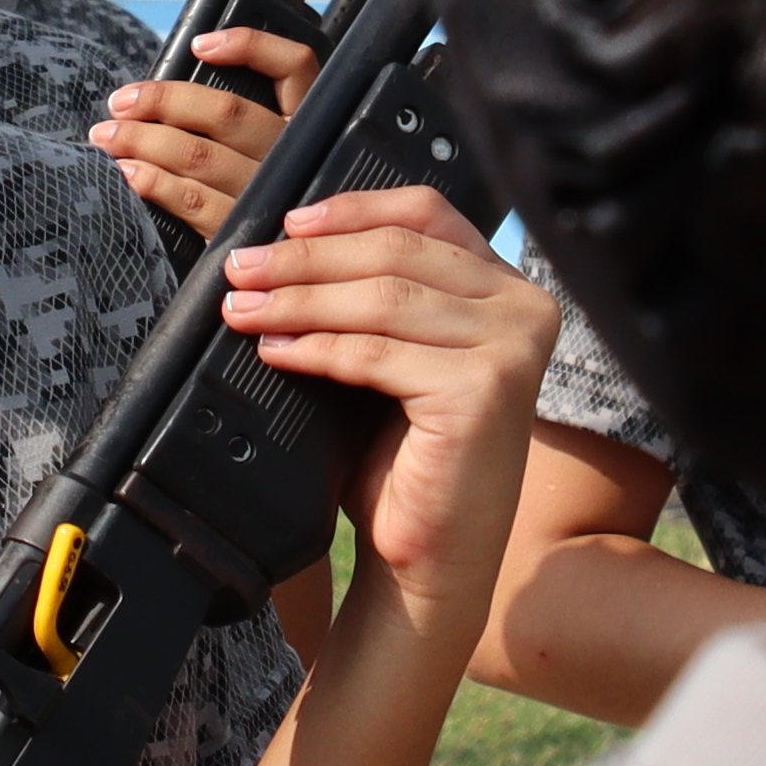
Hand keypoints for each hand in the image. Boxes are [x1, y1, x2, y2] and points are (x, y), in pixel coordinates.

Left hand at [89, 27, 316, 237]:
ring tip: (106, 138)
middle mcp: (294, 158)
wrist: (285, 279)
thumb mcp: (269, 155)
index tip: (200, 46)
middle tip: (119, 103)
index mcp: (305, 127)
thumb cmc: (261, 204)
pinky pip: (193, 202)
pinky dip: (154, 183)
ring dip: (143, 141)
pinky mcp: (247, 234)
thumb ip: (241, 125)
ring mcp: (274, 198)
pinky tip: (128, 175)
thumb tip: (164, 99)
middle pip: (226, 112)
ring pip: (200, 155)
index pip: (294, 67)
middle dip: (162, 102)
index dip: (250, 47)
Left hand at [220, 183, 557, 658]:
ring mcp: (512, 347)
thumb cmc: (408, 458)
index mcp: (507, 287)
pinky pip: (377, 352)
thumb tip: (290, 240)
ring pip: (382, 298)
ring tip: (242, 309)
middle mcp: (525, 307)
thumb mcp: (395, 352)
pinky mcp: (485, 389)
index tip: (287, 222)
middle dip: (306, 259)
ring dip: (299, 300)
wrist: (430, 556)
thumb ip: (375, 294)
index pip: (427, 212)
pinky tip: (275, 350)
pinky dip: (317, 347)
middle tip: (240, 269)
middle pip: (396, 252)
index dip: (352, 209)